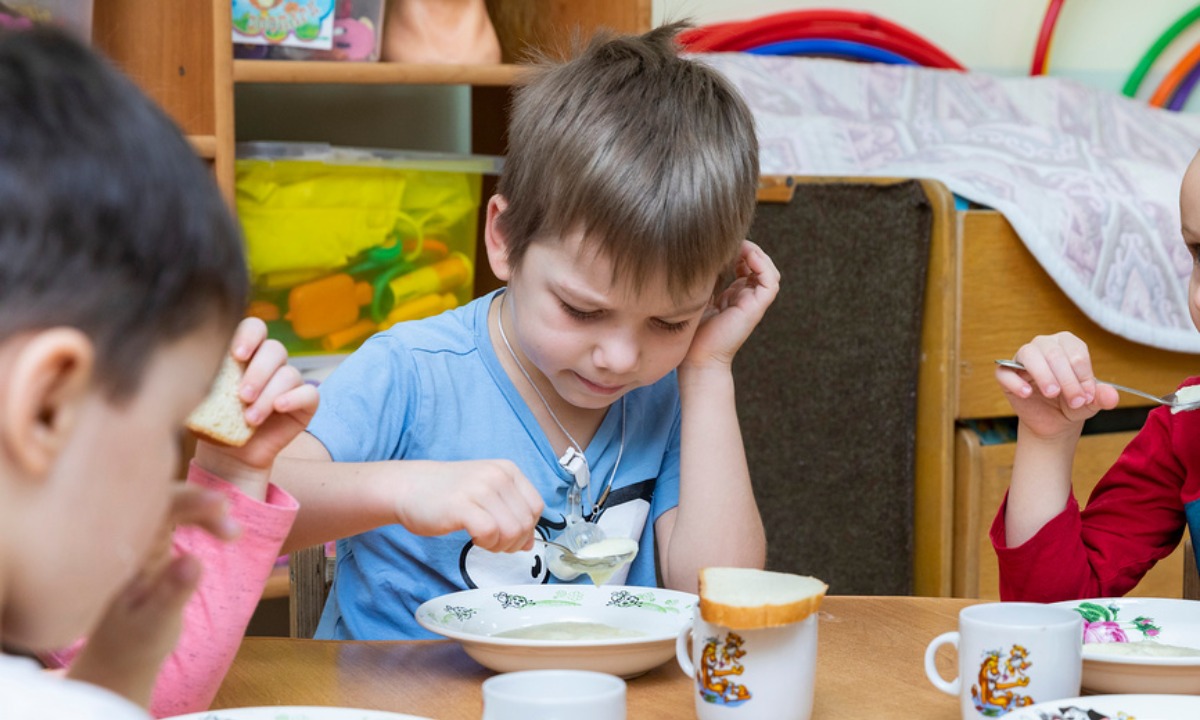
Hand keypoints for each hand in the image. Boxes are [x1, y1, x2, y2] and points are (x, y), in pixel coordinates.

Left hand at [65, 484, 238, 707]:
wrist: (117, 655)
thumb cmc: (132, 642)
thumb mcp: (153, 626)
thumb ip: (171, 595)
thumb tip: (193, 560)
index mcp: (117, 556)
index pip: (147, 511)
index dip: (185, 500)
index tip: (220, 505)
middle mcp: (123, 541)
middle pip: (158, 498)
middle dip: (198, 503)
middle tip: (234, 530)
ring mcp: (136, 539)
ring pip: (168, 504)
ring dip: (203, 510)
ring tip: (234, 534)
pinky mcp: (149, 542)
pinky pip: (174, 514)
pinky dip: (202, 517)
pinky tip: (224, 531)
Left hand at [194, 318, 319, 493]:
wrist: (230, 457)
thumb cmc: (212, 425)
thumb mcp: (198, 401)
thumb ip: (197, 380)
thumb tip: (186, 365)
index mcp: (245, 354)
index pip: (254, 328)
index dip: (249, 335)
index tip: (236, 355)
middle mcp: (270, 364)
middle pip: (274, 349)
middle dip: (258, 372)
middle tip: (242, 396)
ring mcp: (289, 383)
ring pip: (289, 373)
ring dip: (269, 394)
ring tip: (250, 418)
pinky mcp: (304, 403)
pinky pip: (310, 393)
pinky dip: (294, 398)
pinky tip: (278, 409)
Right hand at [394, 459, 543, 552]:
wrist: (408, 487)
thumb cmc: (447, 494)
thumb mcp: (486, 493)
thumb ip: (510, 513)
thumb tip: (528, 543)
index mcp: (507, 470)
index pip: (536, 507)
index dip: (527, 529)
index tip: (509, 535)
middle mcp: (497, 475)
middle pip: (526, 522)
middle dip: (513, 542)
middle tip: (492, 541)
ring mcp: (480, 489)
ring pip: (512, 531)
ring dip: (499, 545)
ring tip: (483, 539)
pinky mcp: (462, 505)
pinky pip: (490, 533)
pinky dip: (486, 543)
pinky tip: (473, 537)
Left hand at [682, 240, 779, 370]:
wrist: (697, 358)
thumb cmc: (691, 332)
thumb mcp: (695, 296)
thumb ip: (702, 278)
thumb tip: (697, 254)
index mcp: (732, 294)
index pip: (744, 264)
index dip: (736, 249)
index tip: (719, 243)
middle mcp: (745, 297)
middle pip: (758, 264)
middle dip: (747, 248)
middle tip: (730, 241)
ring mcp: (752, 302)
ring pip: (768, 270)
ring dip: (757, 254)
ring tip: (741, 247)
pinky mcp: (756, 308)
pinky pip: (771, 282)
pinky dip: (763, 266)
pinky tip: (748, 257)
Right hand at [996, 332, 1119, 438]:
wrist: (1054, 421)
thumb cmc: (1072, 404)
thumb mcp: (1090, 402)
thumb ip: (1101, 397)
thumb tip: (1112, 397)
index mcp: (1067, 344)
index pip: (1075, 352)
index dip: (1083, 375)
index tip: (1088, 396)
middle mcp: (1044, 345)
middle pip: (1054, 353)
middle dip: (1067, 380)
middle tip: (1075, 401)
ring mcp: (1022, 358)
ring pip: (1029, 355)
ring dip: (1044, 375)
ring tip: (1052, 394)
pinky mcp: (1006, 374)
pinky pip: (1005, 372)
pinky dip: (1016, 382)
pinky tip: (1027, 393)